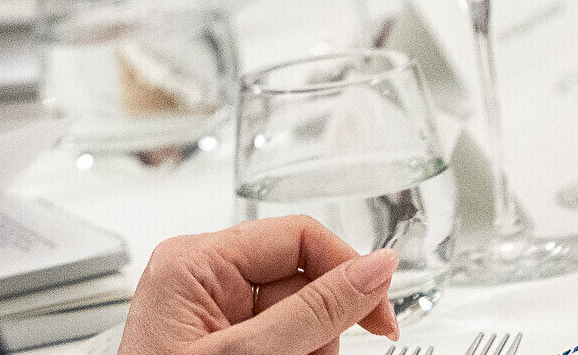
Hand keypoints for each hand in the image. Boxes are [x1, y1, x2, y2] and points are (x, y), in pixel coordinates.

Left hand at [117, 220, 399, 354]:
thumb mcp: (249, 354)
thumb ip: (314, 312)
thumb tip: (375, 267)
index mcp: (195, 261)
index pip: (296, 235)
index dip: (349, 271)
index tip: (382, 320)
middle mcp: (204, 277)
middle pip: (304, 280)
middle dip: (321, 327)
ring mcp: (217, 312)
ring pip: (303, 317)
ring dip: (310, 349)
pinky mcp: (229, 342)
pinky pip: (286, 340)